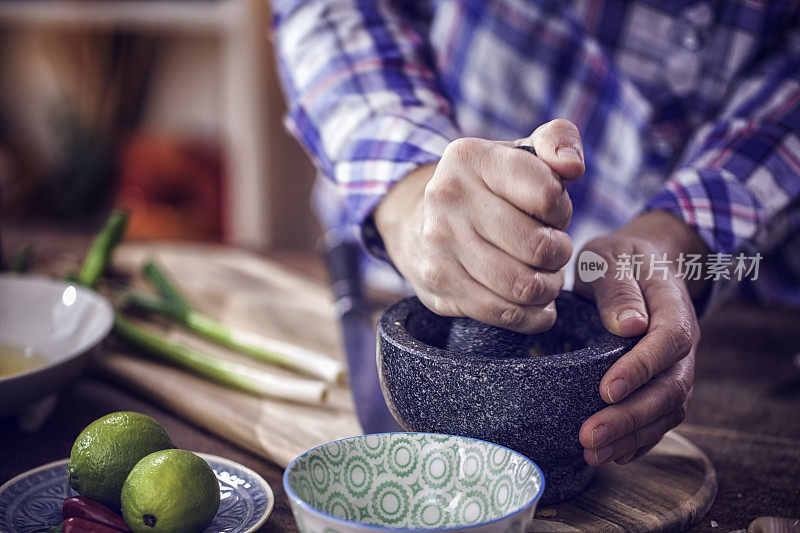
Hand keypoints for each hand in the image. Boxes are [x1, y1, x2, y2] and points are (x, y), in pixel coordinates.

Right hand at [374, 120, 584, 332]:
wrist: (421, 224)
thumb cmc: (487, 189)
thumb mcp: (518, 152)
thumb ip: (557, 140)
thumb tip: (572, 167)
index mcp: (470, 158)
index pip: (547, 195)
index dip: (562, 210)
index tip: (552, 213)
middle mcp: (447, 199)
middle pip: (538, 247)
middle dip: (559, 253)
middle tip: (553, 250)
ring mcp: (439, 245)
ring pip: (524, 287)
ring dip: (549, 287)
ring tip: (546, 276)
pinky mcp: (439, 285)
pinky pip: (503, 313)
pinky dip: (532, 316)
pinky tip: (535, 304)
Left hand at [575, 211, 707, 464]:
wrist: (638, 263)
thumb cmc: (617, 259)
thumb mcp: (609, 258)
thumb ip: (617, 287)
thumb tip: (629, 324)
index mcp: (673, 306)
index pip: (669, 342)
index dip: (641, 368)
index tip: (606, 389)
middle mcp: (682, 343)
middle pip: (670, 388)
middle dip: (630, 417)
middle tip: (589, 435)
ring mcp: (676, 367)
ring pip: (667, 411)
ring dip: (631, 436)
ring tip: (592, 452)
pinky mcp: (661, 383)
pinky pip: (659, 419)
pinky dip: (638, 440)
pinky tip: (610, 454)